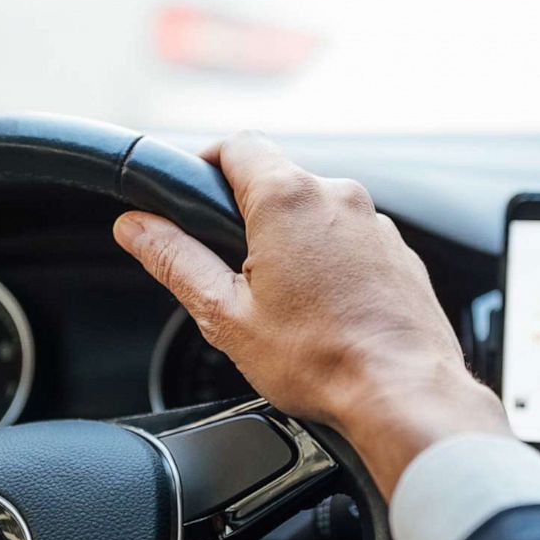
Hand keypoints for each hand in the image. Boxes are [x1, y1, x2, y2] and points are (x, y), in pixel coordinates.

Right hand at [113, 131, 508, 494]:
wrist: (403, 394)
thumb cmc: (321, 360)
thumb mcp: (226, 314)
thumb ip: (175, 260)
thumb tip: (136, 227)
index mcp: (287, 199)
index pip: (236, 145)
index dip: (206, 163)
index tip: (192, 191)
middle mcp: (338, 196)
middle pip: (277, 179)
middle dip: (248, 215)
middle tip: (231, 269)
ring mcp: (375, 223)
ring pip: (316, 212)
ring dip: (292, 241)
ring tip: (284, 302)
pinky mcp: (398, 252)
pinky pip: (351, 241)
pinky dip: (331, 262)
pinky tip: (324, 311)